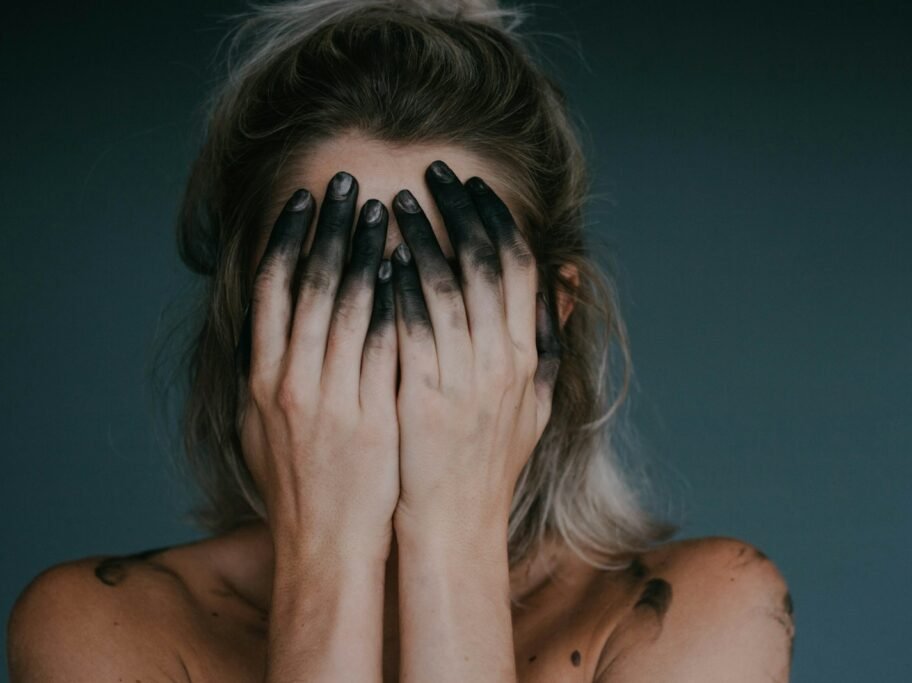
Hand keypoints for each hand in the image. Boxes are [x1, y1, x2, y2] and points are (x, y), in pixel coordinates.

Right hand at [237, 171, 399, 561]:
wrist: (325, 545)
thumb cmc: (296, 485)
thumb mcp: (259, 426)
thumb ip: (263, 372)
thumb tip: (264, 325)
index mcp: (262, 379)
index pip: (270, 290)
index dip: (286, 238)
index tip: (303, 201)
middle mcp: (290, 381)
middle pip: (310, 284)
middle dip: (330, 227)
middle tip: (347, 183)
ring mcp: (332, 398)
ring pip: (349, 305)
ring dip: (366, 250)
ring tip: (385, 210)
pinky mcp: (372, 415)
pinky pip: (386, 344)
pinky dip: (396, 301)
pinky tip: (411, 268)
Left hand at [388, 160, 561, 535]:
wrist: (455, 524)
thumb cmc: (489, 463)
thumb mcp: (536, 402)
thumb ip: (549, 337)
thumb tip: (565, 276)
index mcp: (527, 357)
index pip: (520, 267)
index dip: (497, 219)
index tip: (473, 187)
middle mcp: (503, 361)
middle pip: (486, 264)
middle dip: (460, 210)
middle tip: (434, 173)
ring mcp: (464, 380)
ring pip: (446, 287)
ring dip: (421, 238)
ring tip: (397, 204)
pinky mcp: (422, 397)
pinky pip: (410, 329)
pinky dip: (396, 288)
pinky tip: (377, 260)